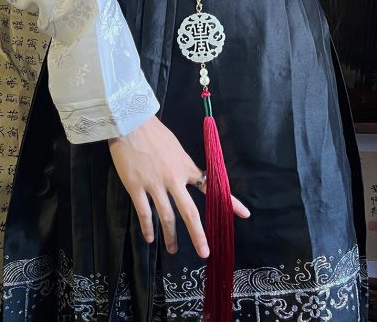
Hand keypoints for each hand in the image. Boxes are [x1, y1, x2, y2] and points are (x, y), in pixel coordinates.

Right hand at [108, 116, 249, 258]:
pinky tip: (150, 238)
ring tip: (172, 249)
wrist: (131, 123)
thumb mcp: (175, 146)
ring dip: (170, 236)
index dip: (229, 201)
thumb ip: (182, 164)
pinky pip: (144, 212)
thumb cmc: (154, 132)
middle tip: (204, 252)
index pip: (211, 187)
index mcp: (186, 167)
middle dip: (198, 234)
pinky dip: (147, 227)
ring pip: (166, 216)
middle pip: (189, 212)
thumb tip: (186, 177)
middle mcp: (174, 179)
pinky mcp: (136, 186)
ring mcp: (155, 184)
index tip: (245, 214)